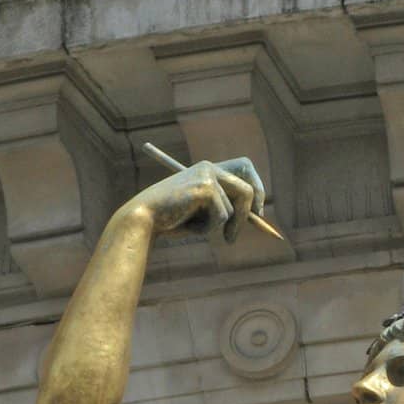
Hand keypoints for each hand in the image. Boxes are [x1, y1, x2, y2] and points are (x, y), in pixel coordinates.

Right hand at [130, 157, 265, 243]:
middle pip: (248, 189)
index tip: (259, 212)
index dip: (257, 188)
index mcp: (209, 170)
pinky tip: (188, 224)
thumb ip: (225, 208)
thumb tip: (258, 217)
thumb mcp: (203, 212)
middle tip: (237, 235)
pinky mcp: (205, 189)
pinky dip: (208, 228)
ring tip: (196, 228)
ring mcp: (207, 176)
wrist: (145, 218)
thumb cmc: (172, 218)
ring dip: (221, 227)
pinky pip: (221, 217)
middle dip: (249, 215)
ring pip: (233, 209)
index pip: (245, 167)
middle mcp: (209, 168)